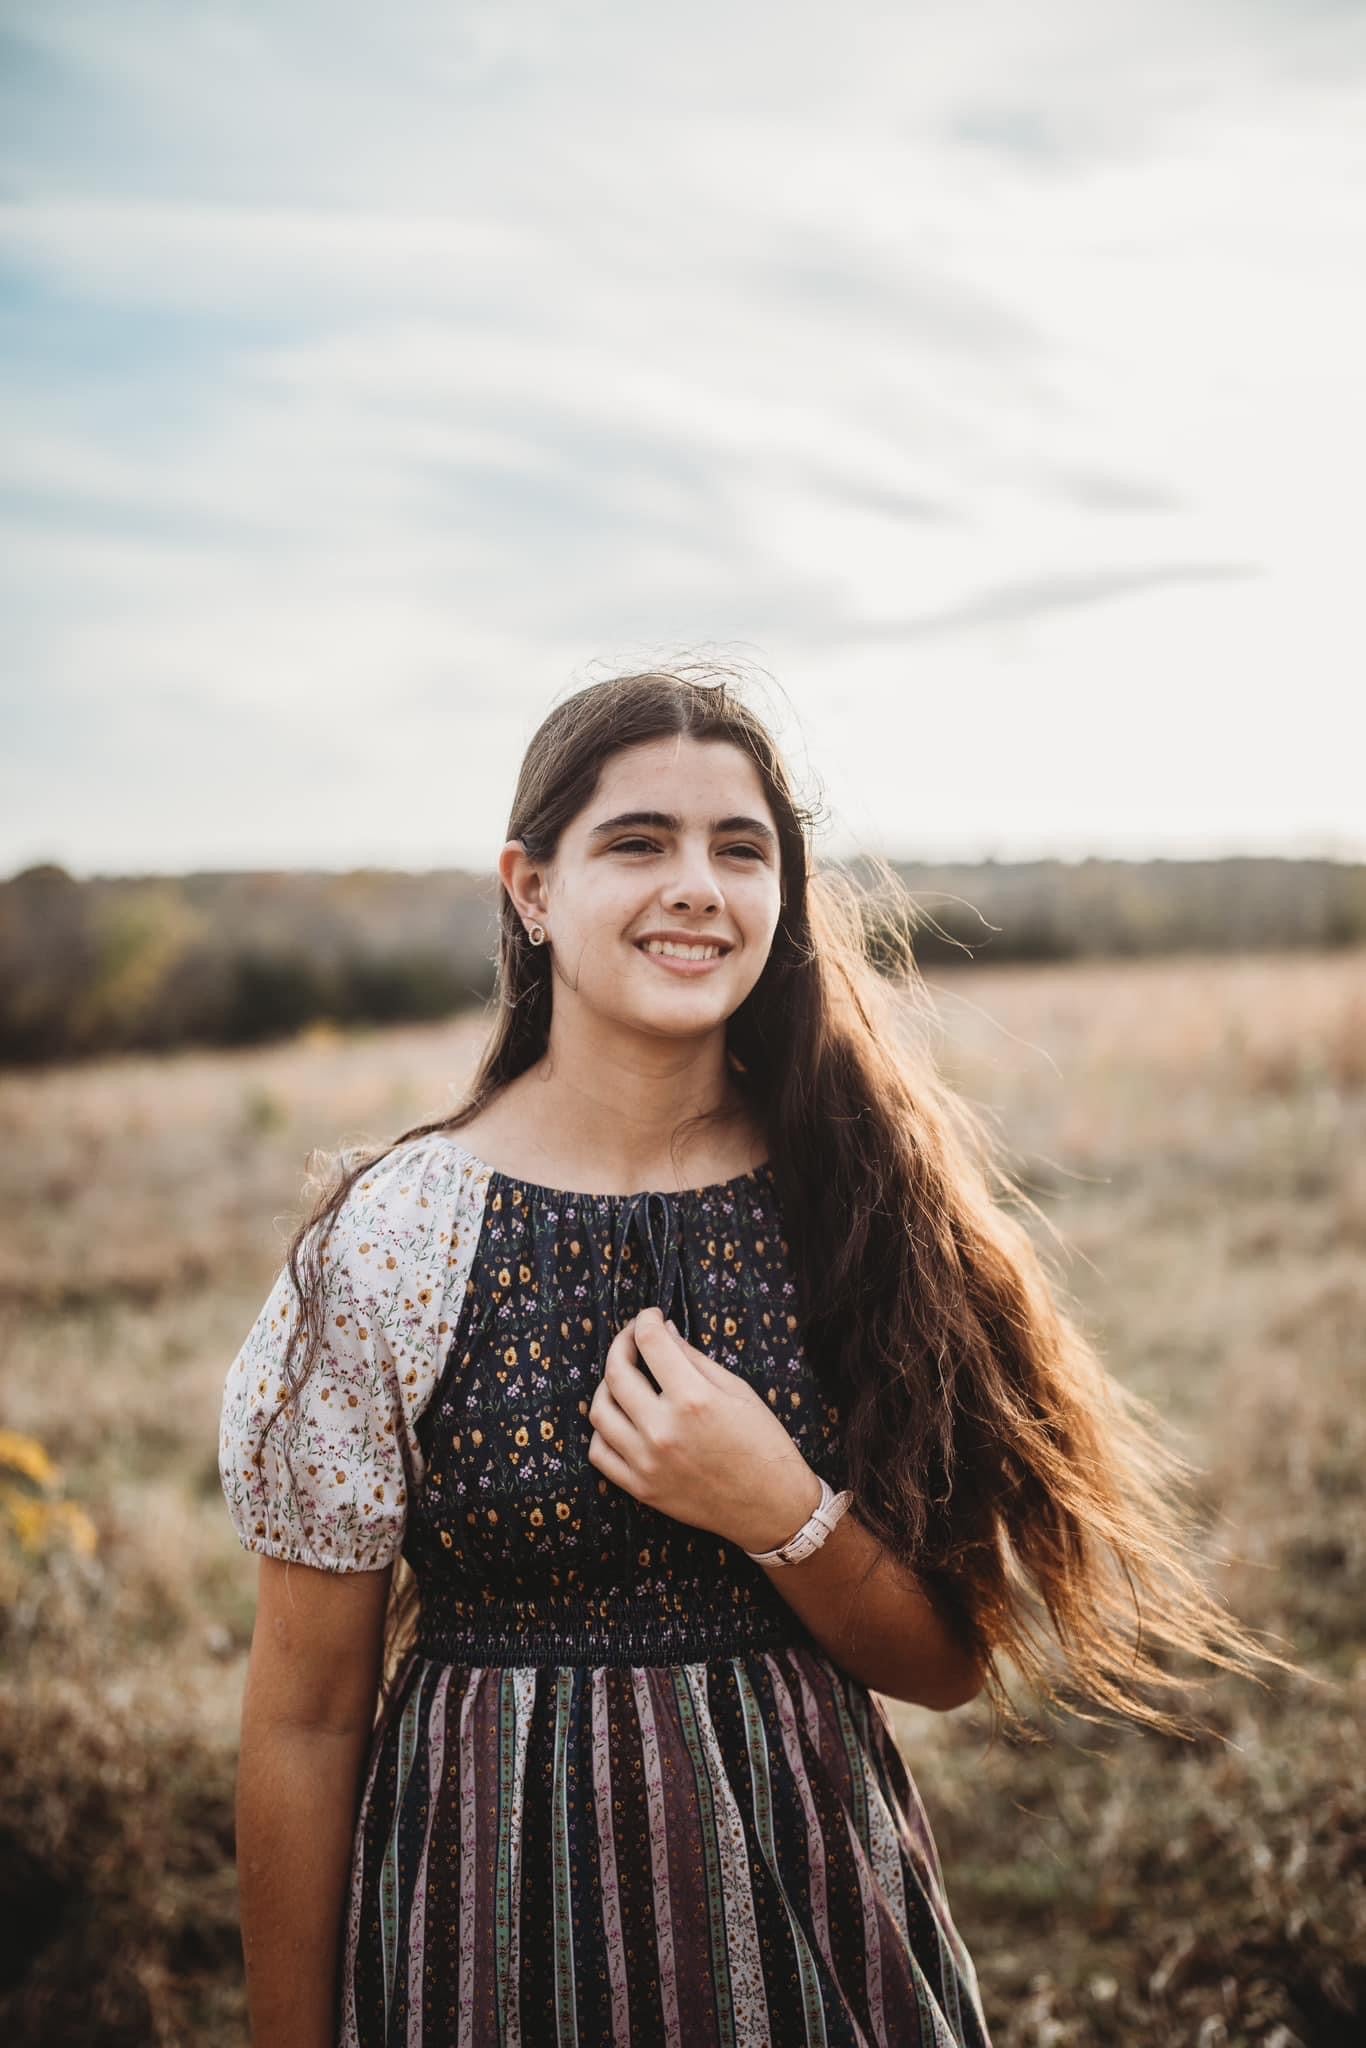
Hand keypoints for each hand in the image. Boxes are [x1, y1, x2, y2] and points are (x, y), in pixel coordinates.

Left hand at [586, 1305, 823, 1552]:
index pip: (650, 1342)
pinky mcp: (641, 1488)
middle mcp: (664, 1430)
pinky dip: (603, 1430)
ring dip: (607, 1387)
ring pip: (600, 1412)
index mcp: (693, 1399)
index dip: (646, 1320)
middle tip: (633, 1339)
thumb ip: (694, 1359)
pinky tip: (621, 1419)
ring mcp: (648, 1462)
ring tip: (625, 1380)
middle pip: (616, 1373)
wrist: (772, 1507)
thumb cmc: (763, 1444)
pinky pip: (600, 1453)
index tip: (650, 1317)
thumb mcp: (737, 1391)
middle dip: (621, 1344)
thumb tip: (664, 1331)